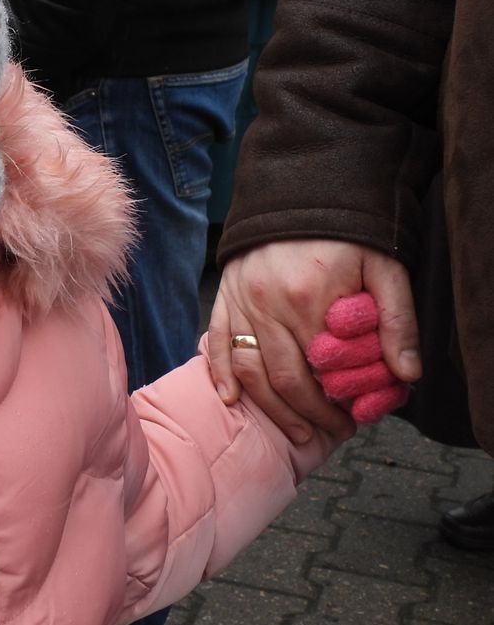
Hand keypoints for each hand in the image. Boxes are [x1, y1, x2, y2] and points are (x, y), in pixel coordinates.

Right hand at [207, 239, 419, 444]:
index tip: (354, 420)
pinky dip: (221, 375)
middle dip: (309, 415)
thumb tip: (407, 374)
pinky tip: (232, 401)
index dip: (339, 403)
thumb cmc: (347, 234)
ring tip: (295, 430)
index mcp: (310, 299)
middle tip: (331, 431)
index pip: (324, 371)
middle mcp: (269, 305)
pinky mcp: (224, 296)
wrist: (298, 194)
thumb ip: (398, 319)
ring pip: (250, 370)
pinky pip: (217, 343)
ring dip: (272, 408)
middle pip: (286, 379)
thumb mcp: (385, 268)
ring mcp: (241, 301)